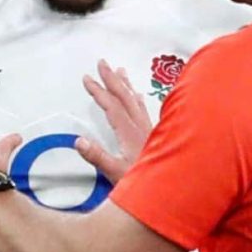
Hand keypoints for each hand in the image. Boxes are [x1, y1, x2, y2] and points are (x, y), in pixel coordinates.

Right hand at [76, 59, 152, 182]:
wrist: (172, 189)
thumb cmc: (142, 184)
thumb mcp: (115, 173)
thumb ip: (97, 156)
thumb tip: (78, 140)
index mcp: (129, 132)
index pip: (111, 106)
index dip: (98, 91)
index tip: (87, 78)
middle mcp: (140, 127)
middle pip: (124, 97)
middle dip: (111, 78)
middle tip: (102, 62)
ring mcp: (149, 130)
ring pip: (135, 101)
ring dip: (125, 85)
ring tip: (120, 71)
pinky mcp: (155, 136)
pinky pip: (144, 110)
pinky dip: (138, 99)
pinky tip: (139, 96)